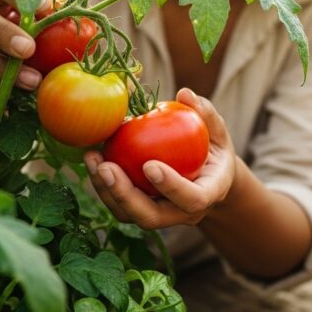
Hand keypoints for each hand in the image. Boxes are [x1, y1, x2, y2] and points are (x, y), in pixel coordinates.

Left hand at [83, 88, 236, 229]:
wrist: (208, 178)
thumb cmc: (214, 149)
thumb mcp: (218, 131)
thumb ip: (206, 114)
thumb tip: (185, 94)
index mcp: (209, 194)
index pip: (192, 199)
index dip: (171, 186)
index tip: (149, 165)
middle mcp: (183, 213)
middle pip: (152, 217)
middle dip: (125, 196)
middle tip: (106, 168)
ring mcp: (161, 216)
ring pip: (130, 215)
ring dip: (107, 191)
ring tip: (94, 160)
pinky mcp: (141, 211)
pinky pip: (119, 206)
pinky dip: (103, 186)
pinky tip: (93, 161)